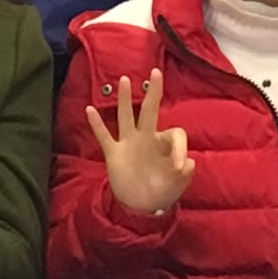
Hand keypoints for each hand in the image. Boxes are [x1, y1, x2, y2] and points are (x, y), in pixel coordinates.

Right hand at [83, 71, 193, 220]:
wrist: (140, 206)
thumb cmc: (162, 191)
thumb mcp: (177, 185)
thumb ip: (185, 175)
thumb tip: (188, 162)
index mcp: (164, 145)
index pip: (174, 134)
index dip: (179, 148)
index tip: (179, 168)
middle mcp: (146, 138)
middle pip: (150, 111)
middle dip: (154, 93)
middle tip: (157, 72)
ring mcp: (129, 144)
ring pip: (126, 116)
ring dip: (125, 99)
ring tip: (125, 80)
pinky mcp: (114, 154)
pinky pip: (104, 136)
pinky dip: (96, 124)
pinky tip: (89, 109)